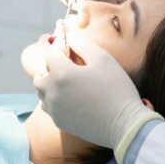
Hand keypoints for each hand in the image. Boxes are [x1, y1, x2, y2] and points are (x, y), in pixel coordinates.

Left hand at [33, 31, 152, 149]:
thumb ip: (82, 44)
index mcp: (61, 74)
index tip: (71, 51)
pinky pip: (48, 107)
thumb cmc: (116, 89)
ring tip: (68, 83)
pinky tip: (70, 99)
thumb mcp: (103, 59)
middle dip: (50, 68)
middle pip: (40, 75)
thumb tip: (69, 38)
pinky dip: (54, 100)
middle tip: (68, 68)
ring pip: (41, 93)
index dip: (60, 50)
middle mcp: (52, 92)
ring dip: (49, 85)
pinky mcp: (59, 122)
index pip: (51, 55)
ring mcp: (54, 109)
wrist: (125, 125)